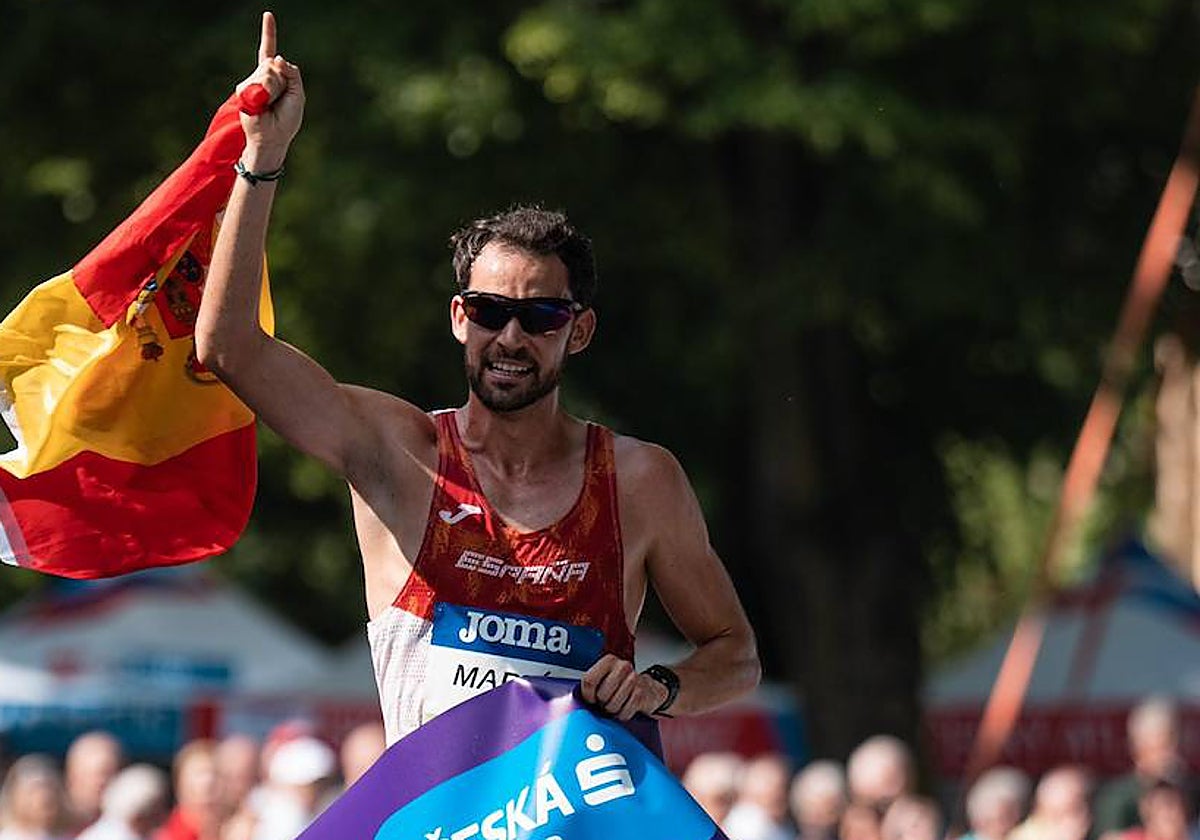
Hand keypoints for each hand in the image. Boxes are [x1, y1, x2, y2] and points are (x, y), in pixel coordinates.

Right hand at [235, 11, 303, 168]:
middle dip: (282, 81)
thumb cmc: (287, 120)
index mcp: (275, 76)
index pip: (270, 51)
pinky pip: (258, 83)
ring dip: (275, 89)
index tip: (268, 15)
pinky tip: (263, 105)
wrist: (273, 137)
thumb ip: (293, 74)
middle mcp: (261, 75)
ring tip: (271, 105)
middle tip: (280, 100)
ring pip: (267, 73)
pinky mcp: (243, 90)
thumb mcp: (298, 94)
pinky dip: (265, 93)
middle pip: (273, 64)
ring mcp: (251, 81)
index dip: (269, 33)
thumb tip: (277, 58)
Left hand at [579, 654, 669, 721]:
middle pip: (601, 695)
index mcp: (608, 661)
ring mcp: (633, 680)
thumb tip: (576, 698)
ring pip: (612, 705)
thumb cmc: (622, 685)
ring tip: (616, 703)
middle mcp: (622, 667)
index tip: (590, 699)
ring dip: (613, 710)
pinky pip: (624, 712)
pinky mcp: (641, 694)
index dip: (587, 695)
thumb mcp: (606, 678)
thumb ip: (592, 683)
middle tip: (606, 701)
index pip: (589, 680)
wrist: (649, 690)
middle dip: (602, 703)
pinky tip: (625, 707)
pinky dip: (623, 715)